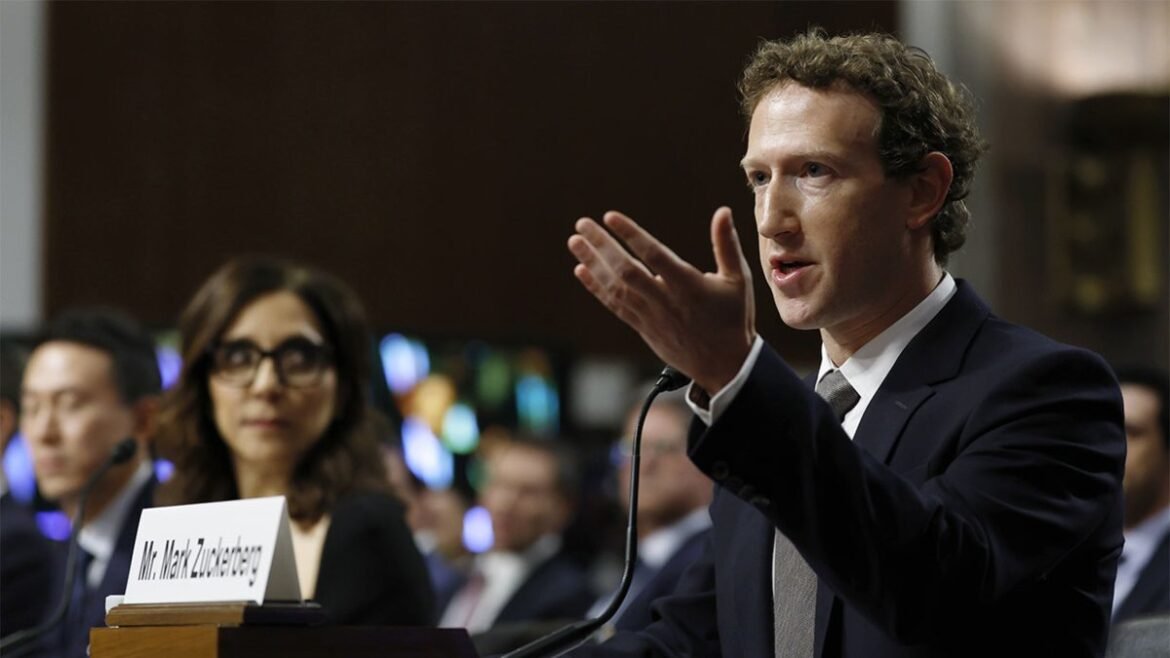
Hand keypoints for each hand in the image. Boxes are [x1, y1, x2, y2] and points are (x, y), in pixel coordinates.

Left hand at [567, 207, 755, 392]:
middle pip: (626, 270)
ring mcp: (650, 316)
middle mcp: (665, 300)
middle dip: (602, 246)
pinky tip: (582, 270)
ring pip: (615, 287)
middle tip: (582, 224)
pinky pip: (615, 306)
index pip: (654, 255)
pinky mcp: (643, 328)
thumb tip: (723, 211)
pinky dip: (597, 288)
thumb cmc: (733, 319)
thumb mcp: (738, 280)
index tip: (610, 217)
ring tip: (575, 241)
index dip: (631, 235)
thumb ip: (727, 245)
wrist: (724, 365)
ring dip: (593, 263)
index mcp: (688, 286)